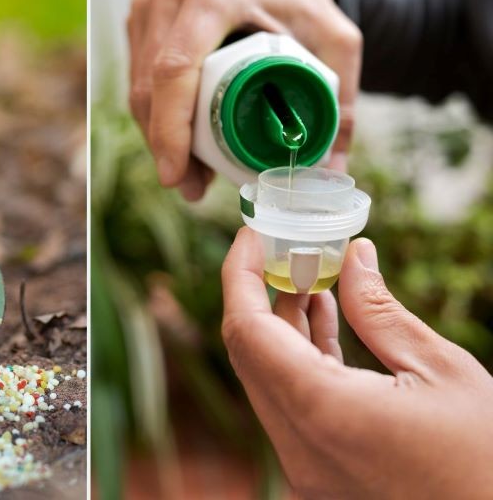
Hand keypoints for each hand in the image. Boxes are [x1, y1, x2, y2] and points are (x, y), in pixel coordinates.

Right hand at [127, 0, 360, 199]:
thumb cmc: (303, 3)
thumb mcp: (337, 44)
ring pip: (139, 89)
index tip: (176, 174)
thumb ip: (340, 105)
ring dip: (159, 138)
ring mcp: (149, 7)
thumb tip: (328, 173)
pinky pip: (139, 81)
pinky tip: (182, 145)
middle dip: (166, 147)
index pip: (176, 68)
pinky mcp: (141, 22)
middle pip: (152, 88)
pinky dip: (157, 118)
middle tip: (194, 188)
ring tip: (193, 175)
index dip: (171, 128)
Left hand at [221, 227, 492, 498]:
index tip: (252, 234)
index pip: (247, 331)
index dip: (240, 274)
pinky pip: (292, 407)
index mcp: (321, 412)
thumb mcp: (440, 371)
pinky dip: (300, 361)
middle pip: (251, 354)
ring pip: (270, 380)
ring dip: (283, 327)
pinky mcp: (321, 476)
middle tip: (282, 250)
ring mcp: (306, 469)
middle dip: (260, 295)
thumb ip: (379, 310)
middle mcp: (298, 448)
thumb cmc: (489, 460)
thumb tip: (353, 255)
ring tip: (309, 278)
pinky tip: (321, 323)